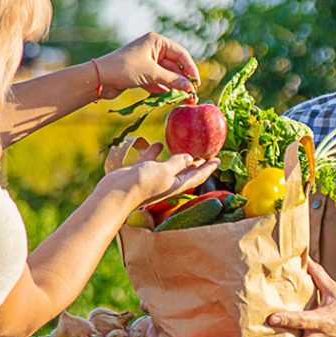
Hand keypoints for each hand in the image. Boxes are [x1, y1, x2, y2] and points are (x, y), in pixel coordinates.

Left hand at [95, 32, 199, 98]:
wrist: (98, 78)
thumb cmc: (124, 69)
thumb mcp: (151, 73)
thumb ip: (172, 80)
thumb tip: (190, 88)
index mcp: (156, 42)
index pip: (181, 54)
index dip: (190, 69)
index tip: (196, 83)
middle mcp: (153, 50)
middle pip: (175, 66)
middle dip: (183, 81)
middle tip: (192, 95)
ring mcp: (147, 62)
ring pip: (167, 75)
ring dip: (175, 87)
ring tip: (185, 100)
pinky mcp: (142, 74)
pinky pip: (158, 81)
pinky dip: (165, 89)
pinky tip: (172, 99)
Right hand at [99, 141, 218, 207]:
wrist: (116, 192)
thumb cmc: (143, 183)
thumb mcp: (165, 171)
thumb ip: (177, 163)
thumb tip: (190, 158)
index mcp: (177, 184)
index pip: (198, 176)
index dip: (209, 168)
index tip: (219, 160)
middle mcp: (168, 182)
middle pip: (187, 171)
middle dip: (197, 163)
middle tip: (206, 152)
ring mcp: (154, 177)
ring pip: (170, 165)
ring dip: (178, 157)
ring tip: (186, 146)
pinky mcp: (141, 171)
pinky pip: (152, 160)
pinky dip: (157, 152)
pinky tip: (160, 144)